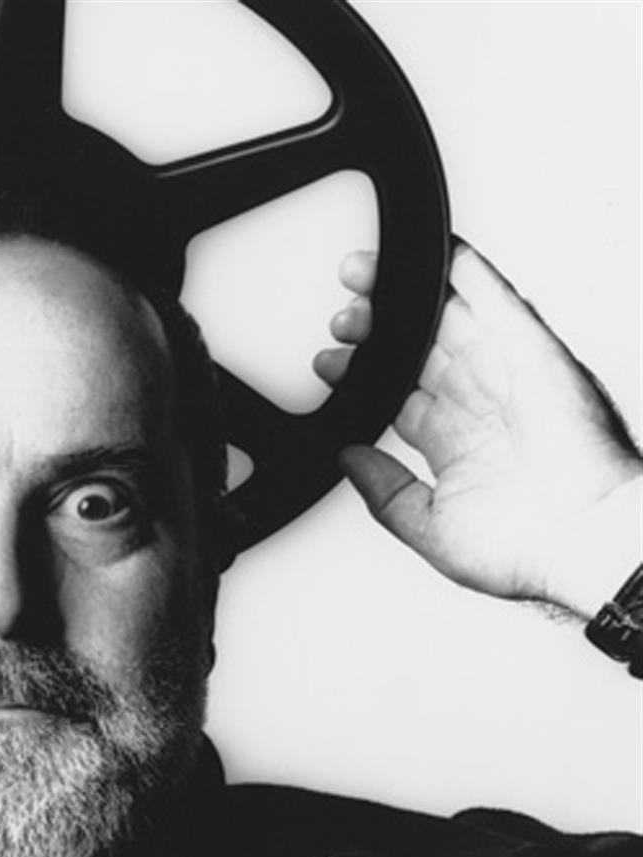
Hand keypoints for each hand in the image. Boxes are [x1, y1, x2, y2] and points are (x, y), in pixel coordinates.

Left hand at [314, 240, 641, 616]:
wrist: (582, 545)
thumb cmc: (526, 550)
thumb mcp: (431, 526)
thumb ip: (384, 492)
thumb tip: (347, 458)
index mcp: (456, 440)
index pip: (397, 390)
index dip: (361, 372)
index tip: (327, 364)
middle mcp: (480, 402)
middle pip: (416, 347)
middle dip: (373, 327)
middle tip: (341, 319)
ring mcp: (504, 373)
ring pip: (447, 315)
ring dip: (404, 292)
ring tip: (361, 274)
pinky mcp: (531, 352)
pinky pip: (496, 299)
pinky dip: (467, 272)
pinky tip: (436, 254)